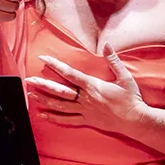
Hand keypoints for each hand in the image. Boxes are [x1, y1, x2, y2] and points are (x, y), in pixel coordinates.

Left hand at [26, 44, 146, 133]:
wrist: (135, 120)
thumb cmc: (131, 98)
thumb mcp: (124, 77)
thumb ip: (113, 60)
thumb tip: (107, 44)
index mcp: (93, 86)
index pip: (70, 73)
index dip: (55, 65)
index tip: (44, 58)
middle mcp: (86, 99)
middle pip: (60, 91)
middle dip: (43, 84)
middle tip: (29, 80)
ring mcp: (85, 111)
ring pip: (60, 106)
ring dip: (45, 100)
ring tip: (32, 95)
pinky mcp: (87, 121)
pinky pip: (68, 120)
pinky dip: (55, 118)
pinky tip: (44, 116)